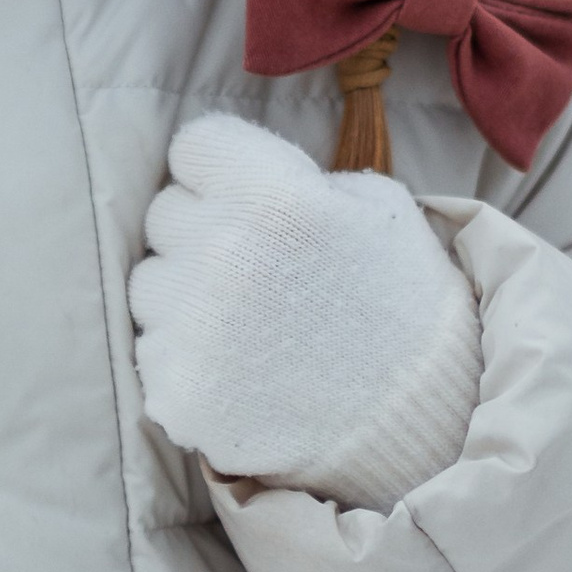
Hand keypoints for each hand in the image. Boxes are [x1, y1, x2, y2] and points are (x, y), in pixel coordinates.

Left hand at [128, 112, 480, 513]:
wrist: (419, 424)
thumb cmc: (403, 305)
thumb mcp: (379, 209)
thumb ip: (300, 176)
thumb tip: (241, 172)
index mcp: (273, 198)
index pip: (196, 147)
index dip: (224, 169)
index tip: (246, 196)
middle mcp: (223, 254)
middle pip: (167, 214)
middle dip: (206, 230)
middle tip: (257, 267)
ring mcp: (193, 327)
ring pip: (151, 284)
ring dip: (188, 296)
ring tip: (250, 324)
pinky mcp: (178, 390)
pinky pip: (152, 351)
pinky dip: (187, 359)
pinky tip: (240, 371)